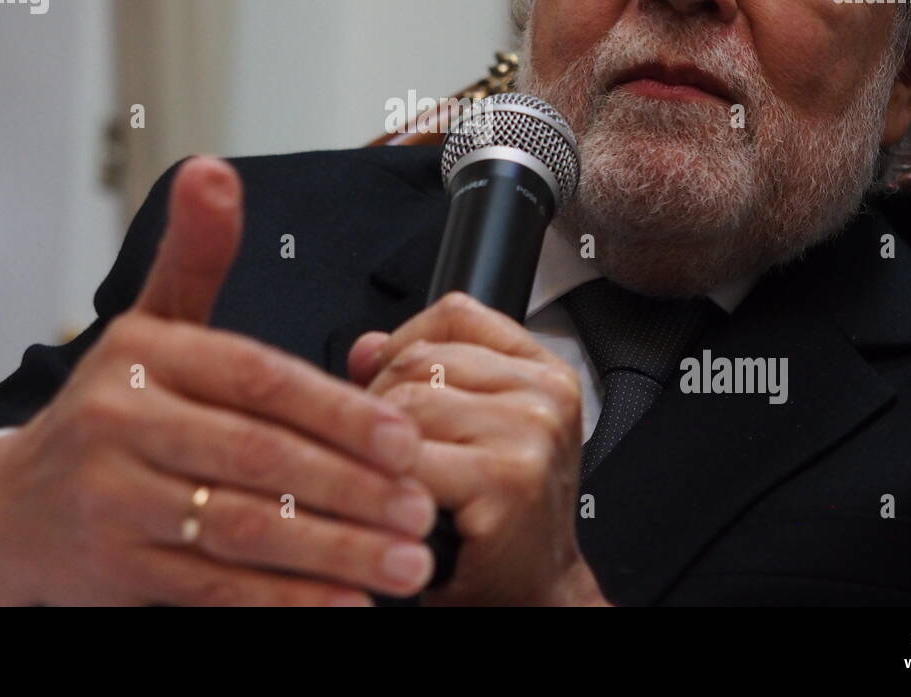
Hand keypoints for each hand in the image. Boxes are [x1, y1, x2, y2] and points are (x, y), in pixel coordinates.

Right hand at [0, 157, 436, 604]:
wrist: (12, 508)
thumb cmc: (110, 408)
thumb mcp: (148, 323)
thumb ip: (194, 254)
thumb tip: (213, 170)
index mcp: (145, 355)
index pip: (258, 377)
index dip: (338, 409)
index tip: (406, 438)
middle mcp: (122, 423)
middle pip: (258, 456)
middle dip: (352, 487)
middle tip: (422, 509)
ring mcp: (115, 501)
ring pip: (242, 527)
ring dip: (334, 551)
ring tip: (406, 562)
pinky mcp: (117, 570)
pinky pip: (212, 589)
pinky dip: (283, 601)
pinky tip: (343, 605)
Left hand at [348, 292, 608, 605]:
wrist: (534, 595)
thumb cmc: (501, 520)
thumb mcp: (472, 433)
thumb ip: (423, 377)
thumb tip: (365, 347)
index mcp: (543, 373)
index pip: (455, 315)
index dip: (404, 344)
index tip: (391, 384)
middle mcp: (545, 397)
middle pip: (419, 360)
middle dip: (381, 406)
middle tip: (390, 456)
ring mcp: (531, 436)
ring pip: (409, 405)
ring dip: (383, 451)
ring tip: (401, 484)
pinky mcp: (507, 482)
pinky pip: (411, 461)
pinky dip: (392, 488)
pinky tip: (407, 510)